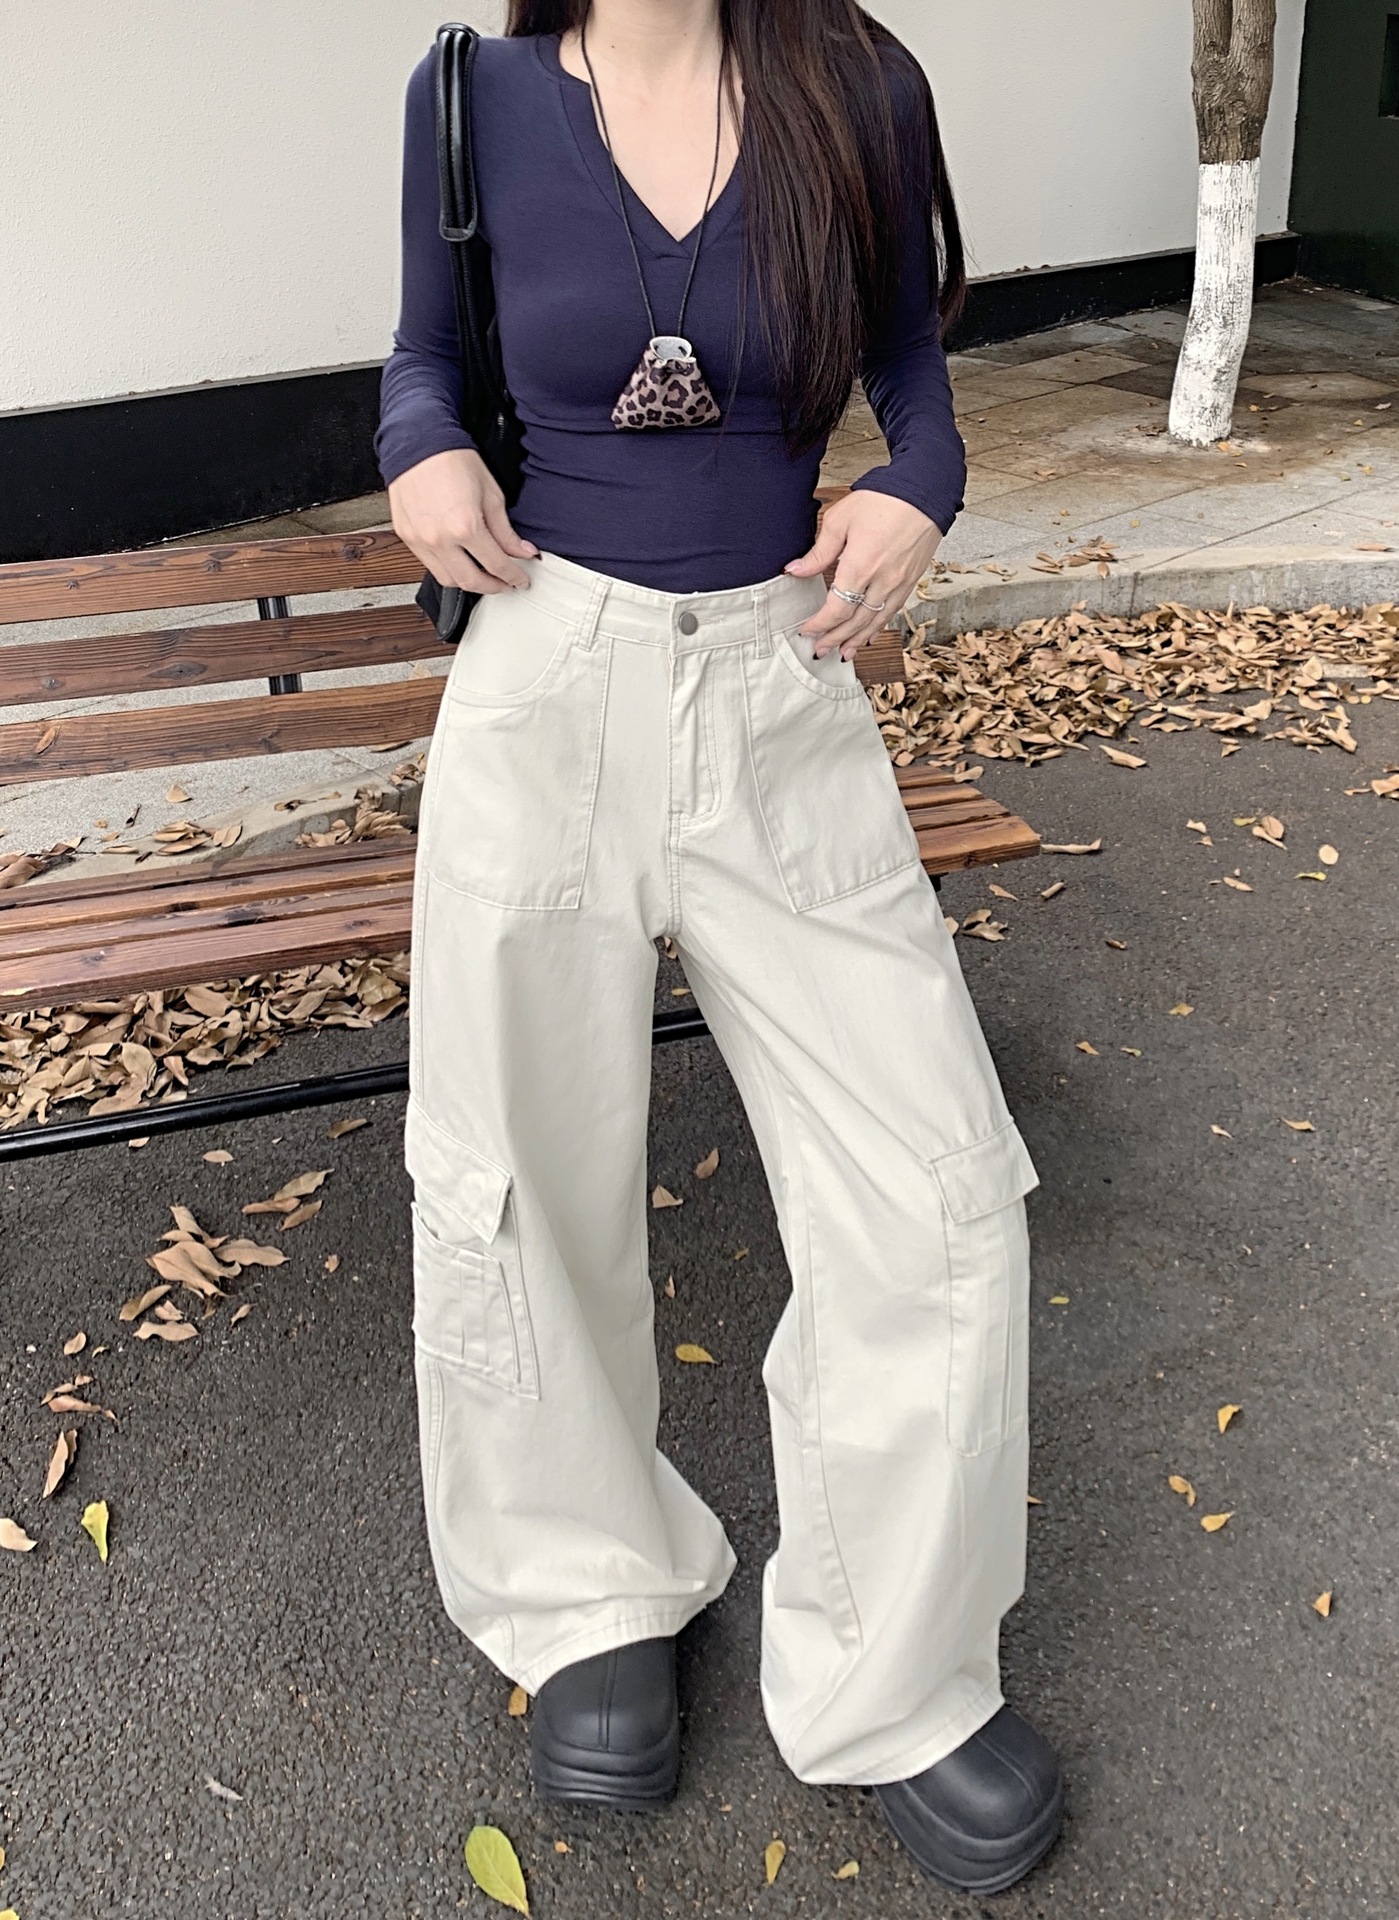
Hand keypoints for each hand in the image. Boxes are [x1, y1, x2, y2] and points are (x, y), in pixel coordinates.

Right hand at [388, 448, 537, 593]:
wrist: (418, 442)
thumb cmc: (452, 460)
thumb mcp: (491, 494)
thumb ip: (505, 531)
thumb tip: (522, 552)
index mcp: (465, 526)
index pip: (496, 565)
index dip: (514, 577)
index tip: (521, 580)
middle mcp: (440, 539)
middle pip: (472, 582)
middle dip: (493, 587)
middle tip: (505, 583)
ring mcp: (420, 540)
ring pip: (448, 579)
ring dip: (469, 582)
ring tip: (483, 575)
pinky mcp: (407, 537)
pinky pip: (430, 565)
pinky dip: (448, 569)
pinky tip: (460, 562)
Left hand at [784, 490, 943, 658]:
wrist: (925, 491)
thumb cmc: (884, 499)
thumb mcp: (841, 519)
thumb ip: (818, 552)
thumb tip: (795, 570)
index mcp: (862, 566)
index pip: (836, 609)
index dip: (820, 624)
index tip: (807, 630)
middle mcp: (883, 581)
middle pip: (855, 622)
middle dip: (835, 639)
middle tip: (819, 649)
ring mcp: (900, 583)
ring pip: (875, 622)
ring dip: (856, 640)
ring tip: (842, 652)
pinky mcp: (911, 581)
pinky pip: (892, 612)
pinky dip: (877, 627)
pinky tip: (868, 634)